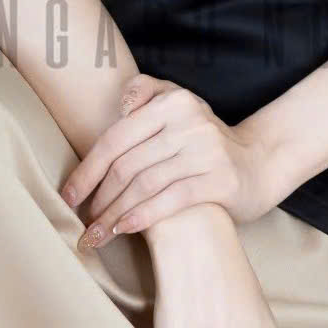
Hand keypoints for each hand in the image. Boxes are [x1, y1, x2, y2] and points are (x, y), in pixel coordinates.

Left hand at [62, 74, 275, 244]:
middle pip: (127, 164)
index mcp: (172, 101)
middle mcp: (189, 121)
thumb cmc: (204, 140)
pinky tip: (124, 229)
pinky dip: (142, 216)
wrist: (259, 163)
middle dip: (98, 198)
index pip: (116, 138)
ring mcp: (206, 150)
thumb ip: (146, 93)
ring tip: (97, 234)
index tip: (69, 195)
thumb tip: (120, 105)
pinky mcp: (220, 180)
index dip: (88, 170)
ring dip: (114, 213)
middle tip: (82, 222)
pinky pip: (171, 199)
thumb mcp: (178, 106)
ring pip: (144, 185)